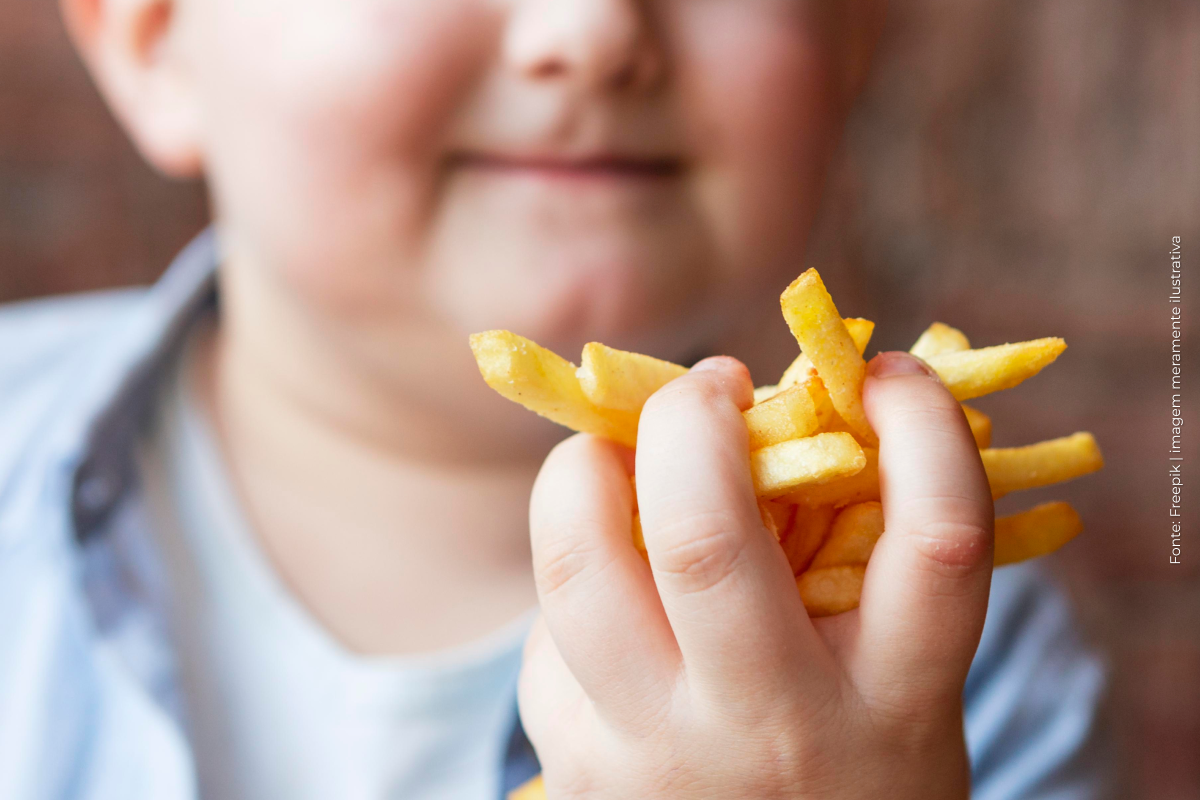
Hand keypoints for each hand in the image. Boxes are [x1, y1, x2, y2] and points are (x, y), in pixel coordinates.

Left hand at [520, 352, 993, 798]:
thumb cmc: (852, 759)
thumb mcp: (901, 683)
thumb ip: (858, 561)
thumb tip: (771, 412)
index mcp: (897, 696)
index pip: (938, 538)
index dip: (923, 424)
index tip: (887, 373)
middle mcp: (775, 728)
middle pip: (702, 539)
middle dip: (689, 421)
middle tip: (711, 390)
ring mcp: (659, 755)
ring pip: (577, 570)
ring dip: (582, 473)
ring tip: (614, 454)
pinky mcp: (578, 769)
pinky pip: (550, 635)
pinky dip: (576, 575)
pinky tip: (613, 587)